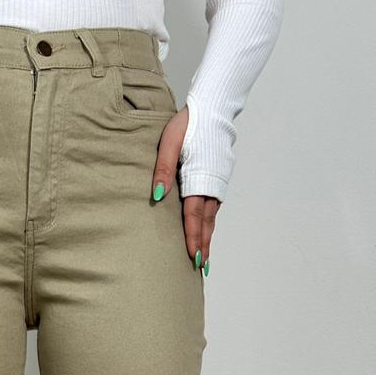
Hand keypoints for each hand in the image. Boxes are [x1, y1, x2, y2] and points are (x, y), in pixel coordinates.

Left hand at [151, 106, 220, 273]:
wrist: (214, 107)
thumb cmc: (188, 123)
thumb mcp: (168, 142)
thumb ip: (162, 169)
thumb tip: (157, 196)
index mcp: (198, 178)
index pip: (194, 215)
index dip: (193, 238)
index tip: (193, 257)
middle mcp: (211, 184)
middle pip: (206, 222)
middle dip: (203, 245)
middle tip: (200, 267)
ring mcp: (217, 182)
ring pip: (211, 217)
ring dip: (207, 237)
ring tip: (204, 257)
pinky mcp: (218, 179)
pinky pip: (213, 207)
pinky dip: (209, 223)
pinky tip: (206, 232)